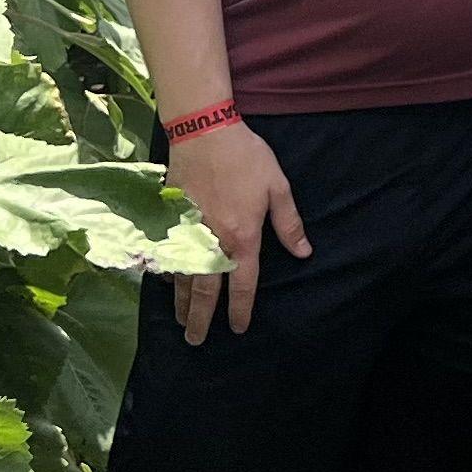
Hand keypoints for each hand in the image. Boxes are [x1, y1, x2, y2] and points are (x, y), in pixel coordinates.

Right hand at [166, 117, 307, 342]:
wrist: (202, 130)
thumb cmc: (245, 157)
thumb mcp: (277, 187)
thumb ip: (289, 223)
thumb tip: (304, 252)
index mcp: (243, 237)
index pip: (242, 285)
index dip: (241, 309)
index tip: (239, 328)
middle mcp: (213, 242)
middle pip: (205, 291)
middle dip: (201, 319)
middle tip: (196, 341)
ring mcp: (188, 232)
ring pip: (182, 278)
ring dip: (181, 303)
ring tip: (181, 322)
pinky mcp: (170, 220)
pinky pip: (168, 256)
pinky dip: (167, 275)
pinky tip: (167, 284)